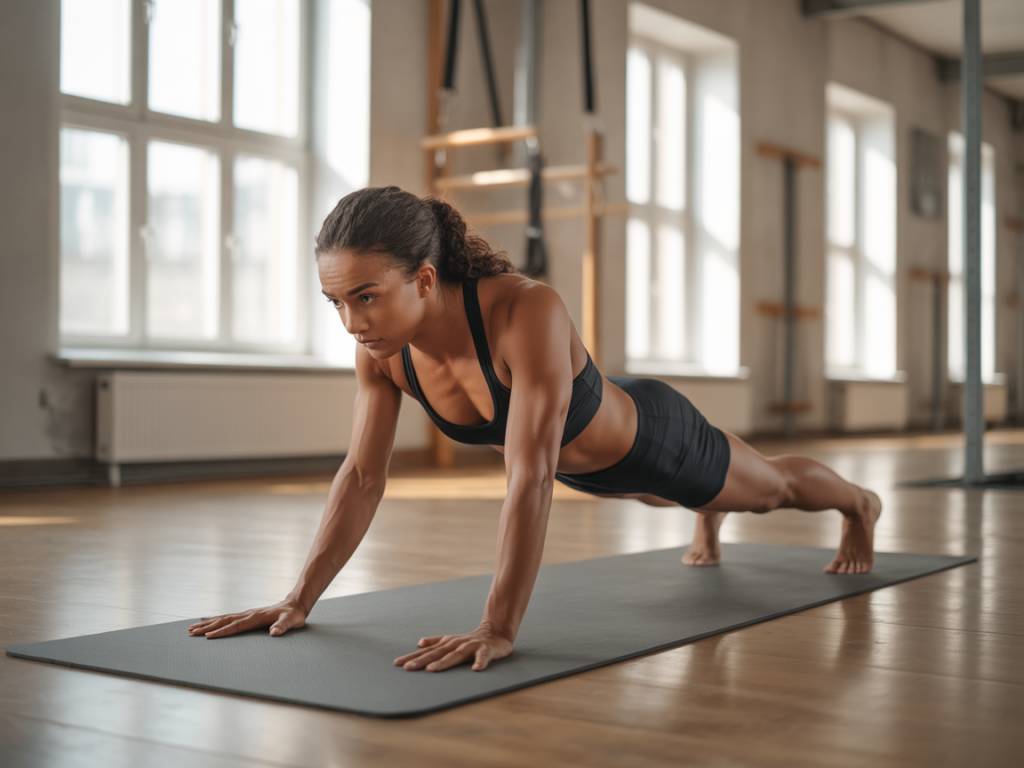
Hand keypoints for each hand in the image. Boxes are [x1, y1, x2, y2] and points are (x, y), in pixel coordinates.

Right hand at [187, 599, 306, 638]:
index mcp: (256, 617)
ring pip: (223, 618)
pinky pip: (227, 617)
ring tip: (192, 628)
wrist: (294, 604)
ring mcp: (246, 613)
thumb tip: (274, 633)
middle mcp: (248, 614)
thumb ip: (283, 626)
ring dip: (207, 623)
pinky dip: (214, 619)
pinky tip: (205, 620)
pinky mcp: (246, 615)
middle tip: (191, 633)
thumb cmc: (293, 615)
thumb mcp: (291, 621)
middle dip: (207, 627)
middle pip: (224, 620)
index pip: (236, 626)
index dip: (222, 631)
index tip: (208, 636)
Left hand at [393, 625, 513, 672]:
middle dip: (422, 661)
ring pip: (456, 655)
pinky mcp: (486, 650)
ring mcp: (470, 646)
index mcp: (447, 643)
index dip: (412, 657)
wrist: (495, 632)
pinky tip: (476, 669)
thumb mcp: (451, 639)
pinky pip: (483, 657)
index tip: (397, 664)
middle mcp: (456, 644)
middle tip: (408, 668)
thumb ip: (435, 641)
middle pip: (437, 653)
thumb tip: (419, 643)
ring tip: (432, 669)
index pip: (427, 652)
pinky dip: (480, 662)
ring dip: (444, 662)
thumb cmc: (470, 640)